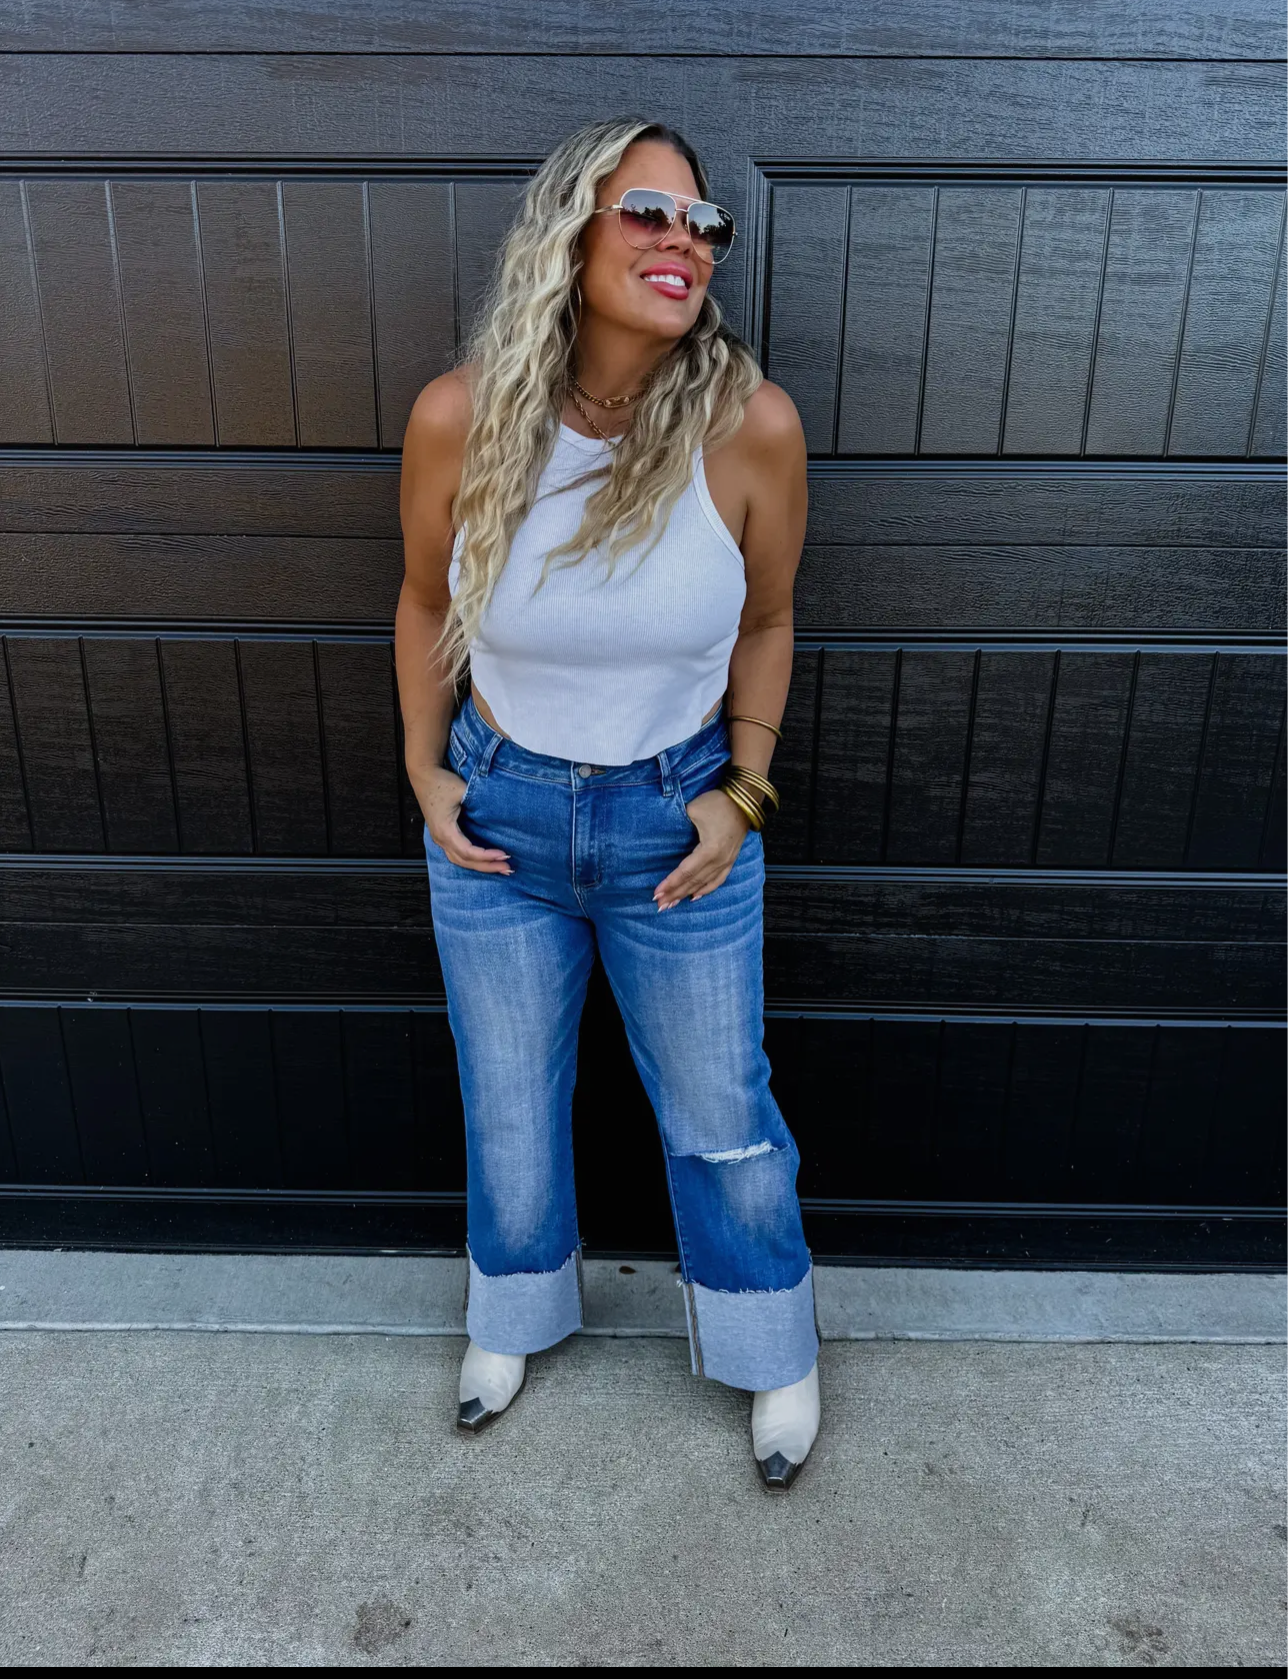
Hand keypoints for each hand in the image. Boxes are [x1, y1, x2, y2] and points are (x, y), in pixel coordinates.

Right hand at [416, 765, 511, 874]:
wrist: (424, 775)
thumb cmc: (440, 782)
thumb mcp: (462, 790)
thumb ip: (479, 802)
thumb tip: (499, 814)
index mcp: (445, 830)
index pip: (468, 852)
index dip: (486, 856)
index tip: (503, 854)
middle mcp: (441, 838)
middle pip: (465, 861)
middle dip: (487, 866)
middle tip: (507, 868)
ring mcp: (440, 838)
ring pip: (460, 860)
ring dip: (480, 865)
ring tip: (499, 867)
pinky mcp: (443, 834)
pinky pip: (457, 854)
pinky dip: (472, 859)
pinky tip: (485, 859)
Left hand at [653, 787, 750, 910]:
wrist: (744, 800)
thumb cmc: (718, 803)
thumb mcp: (693, 810)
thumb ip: (679, 825)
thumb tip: (666, 836)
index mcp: (710, 850)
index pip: (685, 871)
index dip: (670, 883)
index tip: (656, 893)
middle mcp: (719, 860)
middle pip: (693, 882)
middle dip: (675, 894)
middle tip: (659, 905)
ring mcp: (726, 862)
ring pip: (704, 884)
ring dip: (686, 894)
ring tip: (672, 905)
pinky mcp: (730, 859)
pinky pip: (717, 880)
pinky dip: (705, 890)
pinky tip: (695, 897)